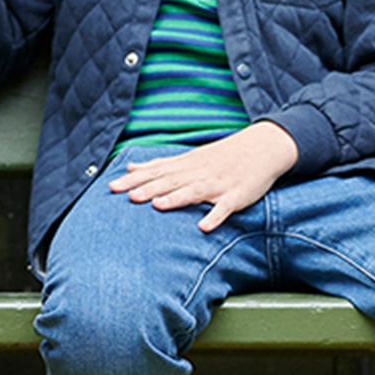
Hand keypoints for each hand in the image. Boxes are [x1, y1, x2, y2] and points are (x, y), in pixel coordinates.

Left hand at [107, 122, 299, 232]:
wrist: (262, 147)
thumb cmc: (221, 156)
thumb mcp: (188, 157)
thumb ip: (160, 164)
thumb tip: (131, 166)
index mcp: (185, 165)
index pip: (155, 172)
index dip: (133, 179)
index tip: (112, 186)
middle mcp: (198, 173)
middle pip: (169, 181)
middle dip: (148, 188)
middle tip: (127, 196)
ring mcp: (217, 184)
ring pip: (193, 191)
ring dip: (175, 198)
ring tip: (157, 206)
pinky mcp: (236, 196)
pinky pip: (224, 207)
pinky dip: (215, 216)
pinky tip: (203, 226)